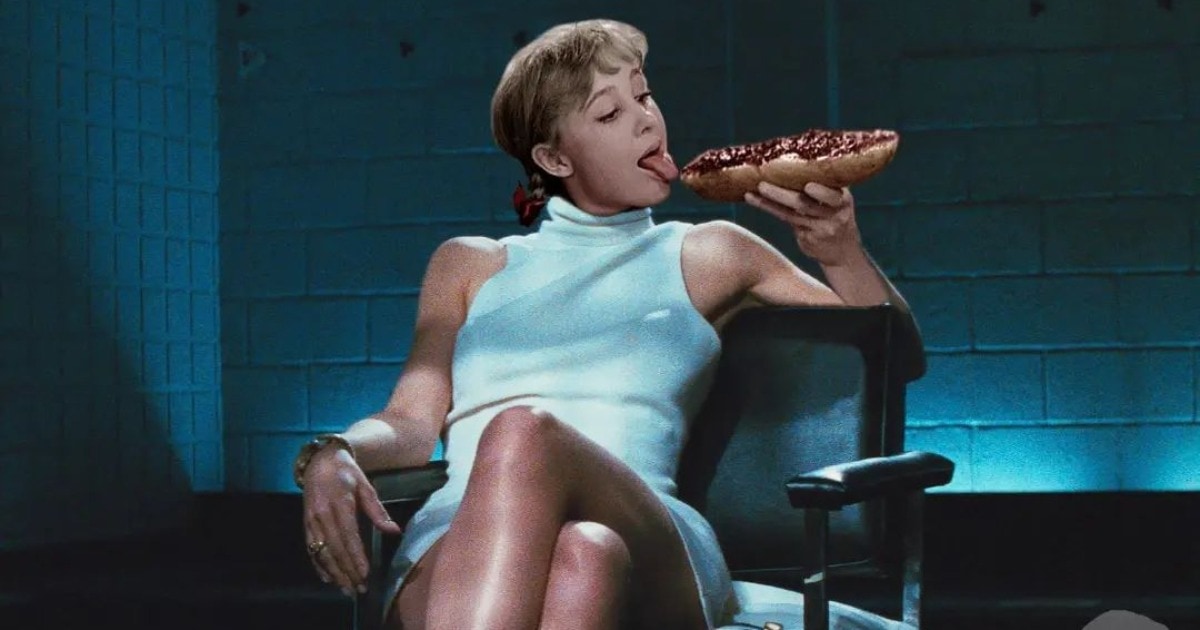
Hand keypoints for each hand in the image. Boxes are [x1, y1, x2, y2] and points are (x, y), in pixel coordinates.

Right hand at [302, 448, 402, 596]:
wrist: (320, 462)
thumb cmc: (346, 473)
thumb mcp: (365, 486)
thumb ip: (377, 510)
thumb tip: (394, 530)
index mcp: (339, 504)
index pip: (348, 536)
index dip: (356, 556)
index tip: (365, 573)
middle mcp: (322, 515)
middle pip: (334, 549)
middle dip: (347, 571)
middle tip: (359, 589)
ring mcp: (311, 521)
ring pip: (322, 552)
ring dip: (334, 573)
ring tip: (346, 589)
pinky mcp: (306, 525)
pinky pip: (311, 549)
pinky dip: (319, 565)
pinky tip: (328, 578)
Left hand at [744, 181, 863, 265]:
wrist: (843, 251)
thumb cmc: (837, 216)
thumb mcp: (840, 201)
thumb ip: (824, 186)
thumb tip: (795, 163)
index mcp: (843, 200)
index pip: (831, 197)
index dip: (820, 192)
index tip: (808, 186)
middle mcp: (832, 216)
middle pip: (803, 204)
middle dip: (780, 194)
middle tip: (762, 184)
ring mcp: (818, 230)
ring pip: (789, 215)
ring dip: (767, 203)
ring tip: (750, 194)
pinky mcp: (806, 240)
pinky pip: (786, 222)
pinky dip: (770, 210)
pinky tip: (756, 201)